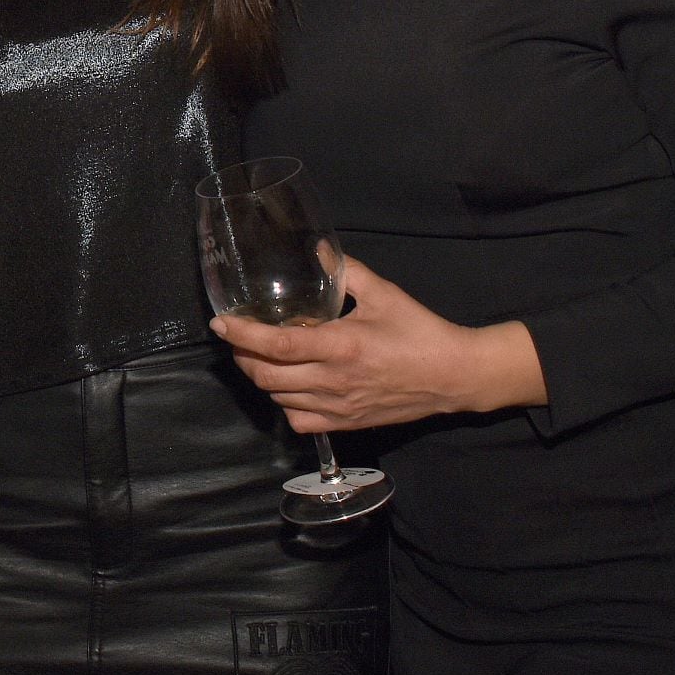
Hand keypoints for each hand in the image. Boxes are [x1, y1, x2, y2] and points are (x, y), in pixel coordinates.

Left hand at [212, 258, 545, 432]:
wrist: (453, 375)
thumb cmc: (419, 331)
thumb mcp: (383, 293)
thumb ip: (346, 270)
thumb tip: (318, 251)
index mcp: (339, 345)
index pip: (275, 345)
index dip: (242, 335)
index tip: (221, 324)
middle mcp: (332, 380)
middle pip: (266, 376)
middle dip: (242, 357)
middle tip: (238, 339)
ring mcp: (338, 406)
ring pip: (278, 398)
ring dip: (261, 378)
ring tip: (260, 357)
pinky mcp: (346, 423)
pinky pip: (299, 421)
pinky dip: (284, 404)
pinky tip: (289, 386)